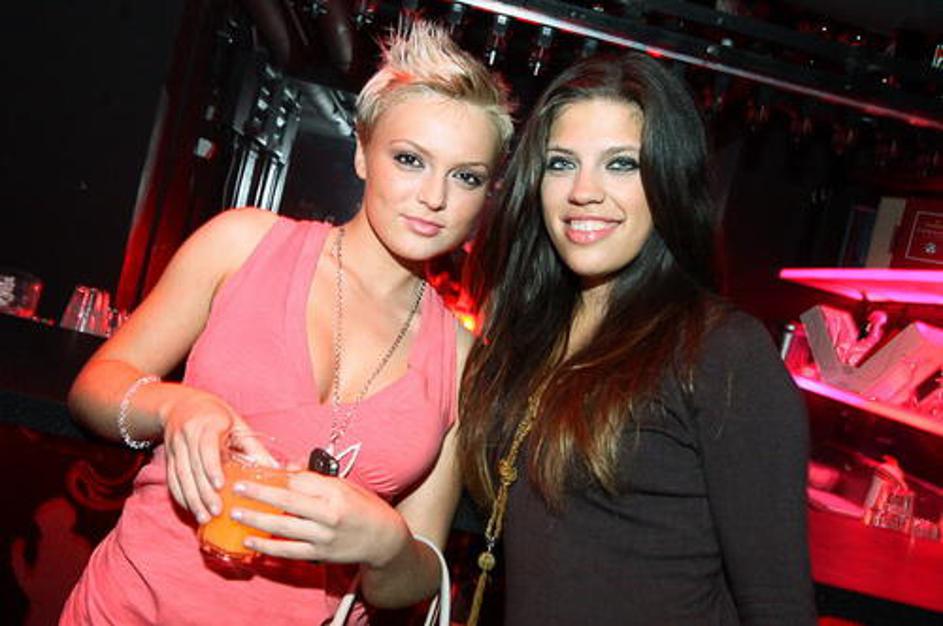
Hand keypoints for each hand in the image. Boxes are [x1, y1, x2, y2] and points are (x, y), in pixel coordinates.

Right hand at [161, 389, 250, 523]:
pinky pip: (172, 479)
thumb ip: (254, 447)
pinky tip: (191, 509)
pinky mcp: (169, 457)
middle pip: (193, 467)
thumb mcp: (238, 424)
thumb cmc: (216, 415)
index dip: (211, 467)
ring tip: (204, 518)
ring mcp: (175, 446)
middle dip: (203, 492)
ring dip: (191, 499)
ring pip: (180, 476)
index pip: (207, 448)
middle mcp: (188, 435)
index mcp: (207, 424)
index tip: (220, 486)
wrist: (181, 405)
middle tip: (216, 512)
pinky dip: (181, 496)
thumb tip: (275, 469)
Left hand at [230, 472, 410, 567]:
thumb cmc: (363, 506)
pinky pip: (289, 551)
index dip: (277, 478)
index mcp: (335, 493)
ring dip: (258, 520)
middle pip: (288, 502)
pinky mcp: (319, 554)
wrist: (383, 539)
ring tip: (236, 514)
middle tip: (237, 489)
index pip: (301, 482)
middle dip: (260, 495)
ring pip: (284, 528)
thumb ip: (314, 478)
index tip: (256, 473)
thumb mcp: (344, 485)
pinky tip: (250, 542)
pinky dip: (268, 547)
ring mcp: (323, 536)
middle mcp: (329, 514)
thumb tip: (286, 467)